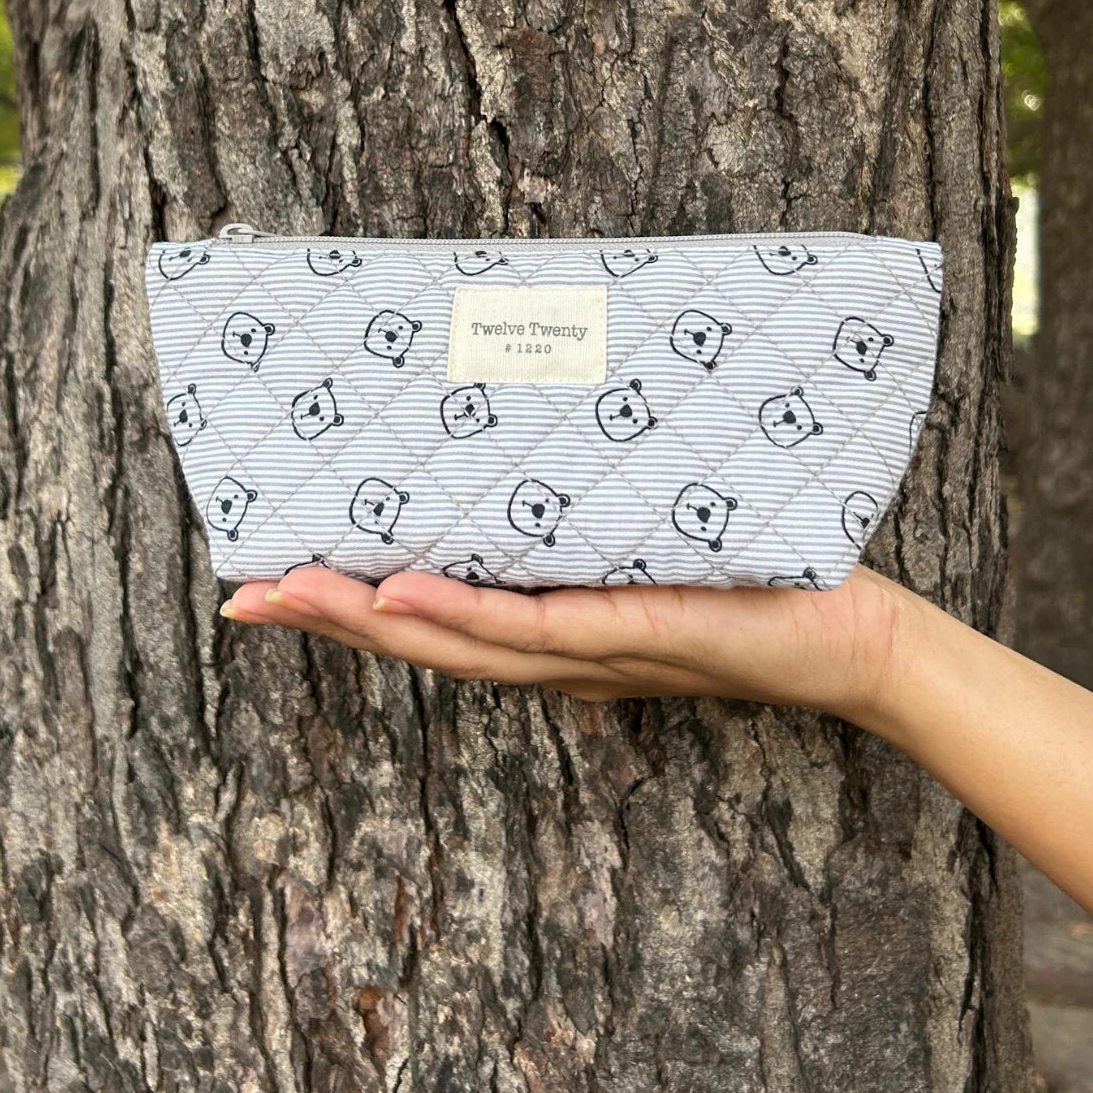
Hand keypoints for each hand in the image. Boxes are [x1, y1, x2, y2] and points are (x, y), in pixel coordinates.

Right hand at [222, 562, 908, 722]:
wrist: (848, 635)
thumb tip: (544, 437)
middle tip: (244, 598)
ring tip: (290, 593)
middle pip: (422, 641)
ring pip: (457, 643)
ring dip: (367, 620)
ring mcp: (587, 653)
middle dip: (329, 620)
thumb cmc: (754, 580)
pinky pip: (531, 630)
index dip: (353, 607)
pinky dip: (460, 615)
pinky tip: (401, 595)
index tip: (278, 581)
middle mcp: (555, 655)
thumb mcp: (651, 539)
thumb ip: (593, 514)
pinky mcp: (630, 637)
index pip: (436, 622)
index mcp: (552, 633)